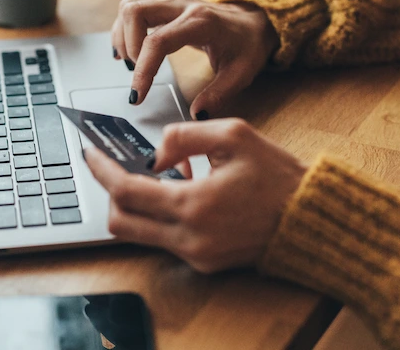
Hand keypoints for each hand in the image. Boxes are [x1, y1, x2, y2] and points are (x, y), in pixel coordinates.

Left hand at [85, 118, 306, 272]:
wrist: (310, 219)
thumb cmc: (277, 176)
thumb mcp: (234, 135)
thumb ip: (184, 136)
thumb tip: (154, 154)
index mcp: (193, 205)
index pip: (126, 191)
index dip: (101, 170)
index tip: (89, 153)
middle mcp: (189, 237)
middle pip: (121, 222)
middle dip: (110, 192)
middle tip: (115, 167)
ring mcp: (195, 255)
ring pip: (139, 234)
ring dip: (137, 204)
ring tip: (160, 175)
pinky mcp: (204, 263)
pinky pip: (164, 240)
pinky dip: (161, 215)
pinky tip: (182, 192)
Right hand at [111, 0, 278, 118]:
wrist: (255, 21)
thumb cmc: (248, 45)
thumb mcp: (242, 74)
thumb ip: (219, 95)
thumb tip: (196, 114)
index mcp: (201, 23)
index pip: (158, 41)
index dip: (143, 69)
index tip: (137, 95)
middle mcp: (183, 6)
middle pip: (135, 12)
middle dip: (128, 46)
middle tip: (137, 72)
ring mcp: (172, 3)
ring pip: (130, 7)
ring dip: (123, 37)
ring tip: (133, 63)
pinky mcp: (166, 7)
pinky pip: (134, 10)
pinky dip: (124, 30)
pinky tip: (129, 52)